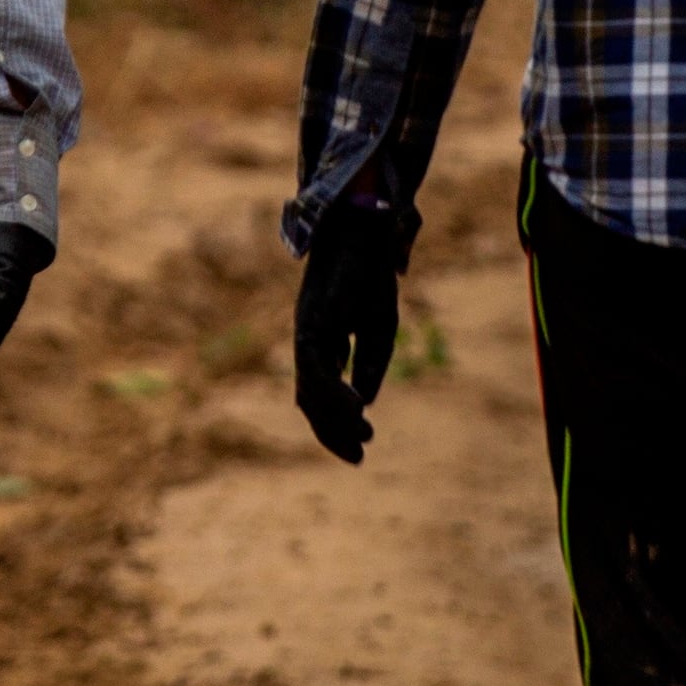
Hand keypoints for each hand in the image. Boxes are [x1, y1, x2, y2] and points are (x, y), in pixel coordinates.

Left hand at [289, 200, 412, 464]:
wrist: (365, 229)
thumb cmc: (370, 275)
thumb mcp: (378, 329)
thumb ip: (370, 364)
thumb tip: (365, 401)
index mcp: (321, 343)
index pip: (319, 396)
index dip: (335, 426)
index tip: (359, 451)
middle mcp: (308, 339)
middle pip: (310, 399)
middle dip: (332, 431)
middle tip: (359, 456)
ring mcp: (307, 329)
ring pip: (310, 387)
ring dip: (335, 417)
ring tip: (364, 436)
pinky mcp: (315, 318)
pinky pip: (318, 364)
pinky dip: (334, 390)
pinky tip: (358, 408)